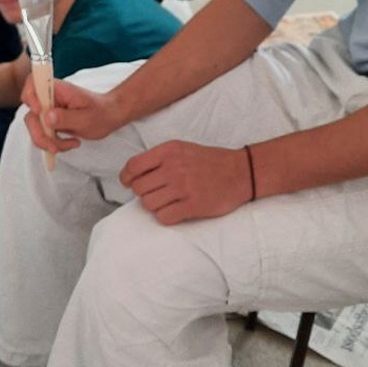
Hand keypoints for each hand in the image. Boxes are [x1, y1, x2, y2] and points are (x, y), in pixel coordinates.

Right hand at [20, 75, 121, 153]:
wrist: (109, 117)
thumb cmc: (101, 112)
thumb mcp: (86, 117)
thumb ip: (66, 117)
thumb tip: (47, 117)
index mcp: (58, 89)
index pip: (33, 82)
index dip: (30, 96)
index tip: (39, 112)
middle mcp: (50, 98)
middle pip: (31, 113)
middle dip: (40, 134)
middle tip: (54, 146)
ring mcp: (49, 110)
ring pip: (35, 127)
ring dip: (48, 142)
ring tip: (71, 144)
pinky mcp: (50, 122)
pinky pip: (43, 135)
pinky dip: (53, 144)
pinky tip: (71, 143)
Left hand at [120, 141, 252, 225]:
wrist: (241, 172)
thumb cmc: (210, 161)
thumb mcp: (182, 149)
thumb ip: (159, 158)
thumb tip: (133, 175)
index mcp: (169, 151)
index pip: (133, 166)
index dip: (126, 178)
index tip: (128, 183)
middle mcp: (174, 168)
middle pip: (139, 188)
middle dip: (144, 193)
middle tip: (156, 193)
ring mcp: (183, 187)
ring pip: (149, 204)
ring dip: (155, 206)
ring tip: (168, 201)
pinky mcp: (192, 205)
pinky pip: (164, 217)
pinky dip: (166, 216)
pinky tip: (175, 210)